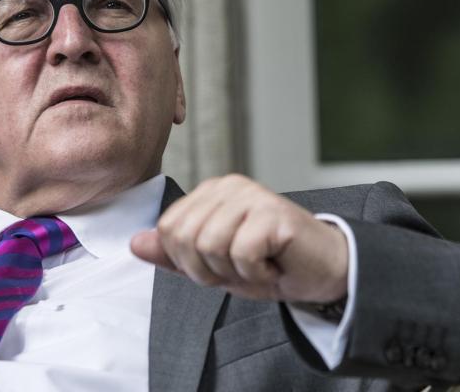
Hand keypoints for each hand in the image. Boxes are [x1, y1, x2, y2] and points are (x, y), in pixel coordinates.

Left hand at [131, 174, 347, 302]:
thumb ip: (175, 255)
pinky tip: (275, 265)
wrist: (325, 271)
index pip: (167, 230)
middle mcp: (229, 185)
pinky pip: (241, 253)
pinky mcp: (272, 211)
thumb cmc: (272, 265)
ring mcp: (251, 195)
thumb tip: (134, 243)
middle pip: (184, 238)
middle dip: (209, 270)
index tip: (223, 265)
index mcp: (210, 193)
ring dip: (235, 272)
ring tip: (260, 265)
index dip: (189, 263)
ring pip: (209, 246)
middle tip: (242, 268)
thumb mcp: (214, 266)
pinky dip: (257, 273)